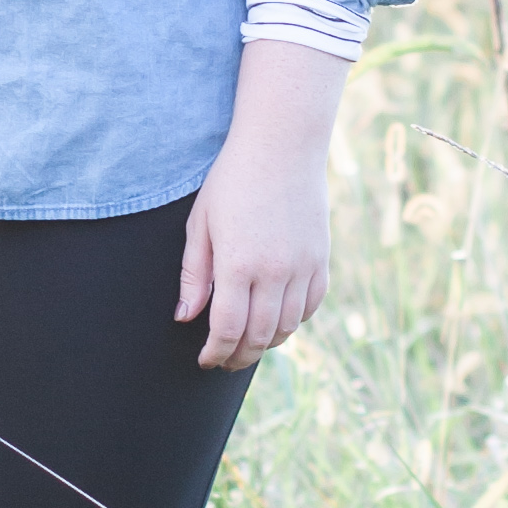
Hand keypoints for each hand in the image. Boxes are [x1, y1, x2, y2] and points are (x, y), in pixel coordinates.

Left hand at [177, 37, 347, 368]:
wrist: (283, 145)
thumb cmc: (233, 179)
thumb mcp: (201, 222)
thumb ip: (194, 274)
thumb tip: (186, 318)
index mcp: (238, 262)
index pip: (227, 328)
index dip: (215, 352)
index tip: (205, 360)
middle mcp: (275, 270)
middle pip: (259, 335)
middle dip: (239, 356)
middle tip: (225, 362)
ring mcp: (303, 266)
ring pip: (287, 326)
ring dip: (266, 344)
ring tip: (248, 346)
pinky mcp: (321, 259)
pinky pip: (311, 306)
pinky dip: (294, 322)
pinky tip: (277, 321)